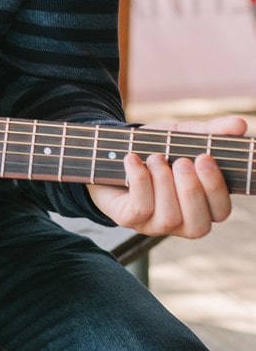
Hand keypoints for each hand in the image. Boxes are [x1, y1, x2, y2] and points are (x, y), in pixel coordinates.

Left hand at [88, 115, 247, 238]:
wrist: (111, 153)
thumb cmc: (154, 148)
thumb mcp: (182, 137)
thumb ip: (210, 132)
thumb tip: (240, 125)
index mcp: (202, 205)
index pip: (221, 211)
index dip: (216, 188)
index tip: (205, 158)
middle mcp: (181, 221)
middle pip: (198, 224)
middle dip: (191, 190)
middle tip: (182, 161)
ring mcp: (153, 224)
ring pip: (169, 217)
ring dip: (163, 183)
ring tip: (156, 158)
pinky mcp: (128, 219)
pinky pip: (140, 209)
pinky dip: (139, 181)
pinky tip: (133, 160)